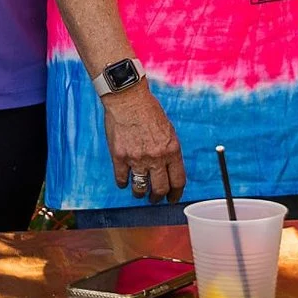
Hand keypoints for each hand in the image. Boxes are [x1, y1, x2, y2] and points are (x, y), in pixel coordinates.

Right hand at [102, 87, 185, 204]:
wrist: (128, 99)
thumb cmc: (149, 110)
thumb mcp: (168, 131)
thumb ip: (169, 151)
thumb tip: (168, 169)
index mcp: (172, 150)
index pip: (178, 181)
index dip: (176, 194)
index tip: (172, 198)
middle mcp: (156, 157)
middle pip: (160, 189)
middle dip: (157, 197)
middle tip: (154, 198)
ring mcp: (137, 159)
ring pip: (140, 188)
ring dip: (140, 193)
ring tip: (139, 193)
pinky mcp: (120, 157)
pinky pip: (121, 179)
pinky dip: (123, 183)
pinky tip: (124, 182)